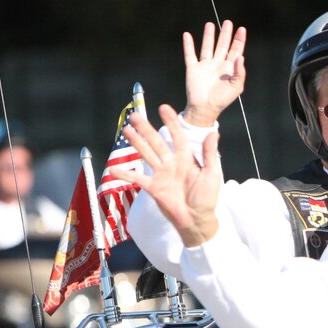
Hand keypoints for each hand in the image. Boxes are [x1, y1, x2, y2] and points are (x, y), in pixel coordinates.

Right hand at [111, 103, 221, 246]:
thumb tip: (214, 133)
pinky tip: (113, 168)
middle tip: (134, 116)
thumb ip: (209, 154)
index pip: (177, 136)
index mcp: (186, 158)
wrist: (197, 220)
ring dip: (136, 142)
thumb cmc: (207, 198)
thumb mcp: (211, 174)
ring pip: (146, 154)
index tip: (163, 108)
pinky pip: (137, 179)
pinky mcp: (154, 187)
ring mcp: (161, 174)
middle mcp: (172, 163)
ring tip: (126, 130)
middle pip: (157, 142)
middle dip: (146, 129)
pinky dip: (125, 174)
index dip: (171, 122)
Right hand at [180, 20, 246, 126]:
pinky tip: (187, 35)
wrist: (205, 108)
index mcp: (229, 68)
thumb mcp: (236, 87)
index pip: (235, 51)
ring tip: (210, 24)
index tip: (241, 29)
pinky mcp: (193, 68)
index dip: (239, 40)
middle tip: (228, 22)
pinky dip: (188, 45)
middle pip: (222, 45)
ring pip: (207, 47)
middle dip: (225, 34)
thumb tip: (241, 56)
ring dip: (209, 36)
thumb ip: (239, 72)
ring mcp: (205, 65)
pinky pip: (190, 54)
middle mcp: (217, 64)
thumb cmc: (222, 99)